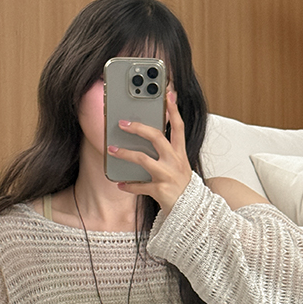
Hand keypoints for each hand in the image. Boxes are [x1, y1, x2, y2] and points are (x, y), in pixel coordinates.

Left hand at [108, 92, 191, 211]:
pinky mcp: (160, 190)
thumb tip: (146, 134)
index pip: (178, 126)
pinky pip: (140, 186)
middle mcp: (175, 161)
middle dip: (138, 128)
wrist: (190, 210)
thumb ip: (166, 149)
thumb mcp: (178, 164)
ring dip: (125, 153)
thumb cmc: (179, 184)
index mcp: (180, 152)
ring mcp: (167, 175)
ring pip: (143, 159)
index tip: (167, 93)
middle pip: (157, 137)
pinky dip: (128, 185)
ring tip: (112, 149)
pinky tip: (120, 183)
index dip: (173, 109)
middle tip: (122, 123)